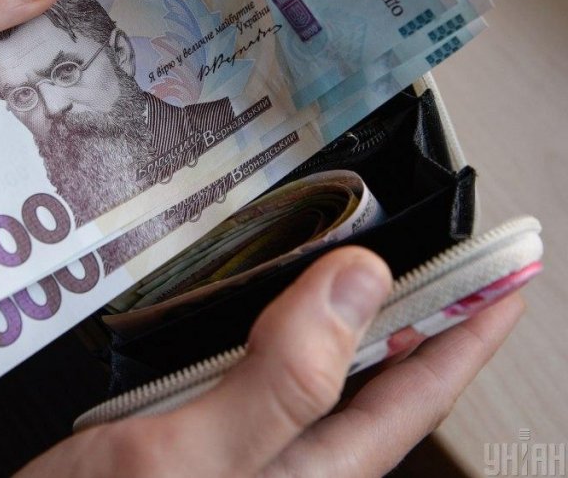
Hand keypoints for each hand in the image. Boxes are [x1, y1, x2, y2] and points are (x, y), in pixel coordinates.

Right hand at [17, 247, 523, 477]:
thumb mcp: (195, 455)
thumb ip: (281, 380)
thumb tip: (362, 284)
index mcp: (311, 475)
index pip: (416, 392)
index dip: (470, 327)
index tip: (511, 271)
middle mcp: (290, 466)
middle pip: (378, 380)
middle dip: (420, 311)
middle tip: (451, 250)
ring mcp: (247, 455)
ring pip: (320, 371)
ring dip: (350, 314)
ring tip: (374, 264)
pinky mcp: (203, 438)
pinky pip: (265, 372)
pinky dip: (279, 326)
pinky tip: (265, 306)